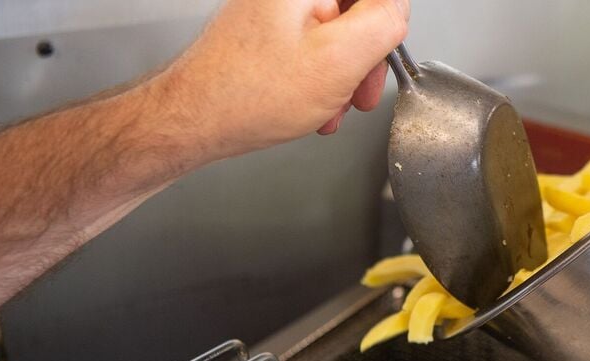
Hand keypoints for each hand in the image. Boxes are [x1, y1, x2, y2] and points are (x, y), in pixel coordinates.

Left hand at [152, 0, 408, 159]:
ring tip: (328, 107)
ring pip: (335, 34)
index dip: (387, 25)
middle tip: (360, 92)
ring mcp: (273, 9)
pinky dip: (320, 79)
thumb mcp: (338, 59)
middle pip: (356, 11)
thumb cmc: (246, 95)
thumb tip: (399, 8)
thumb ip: (383, 23)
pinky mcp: (265, 31)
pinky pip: (311, 48)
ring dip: (342, 76)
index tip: (382, 55)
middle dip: (364, 57)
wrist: (190, 121)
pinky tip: (312, 106)